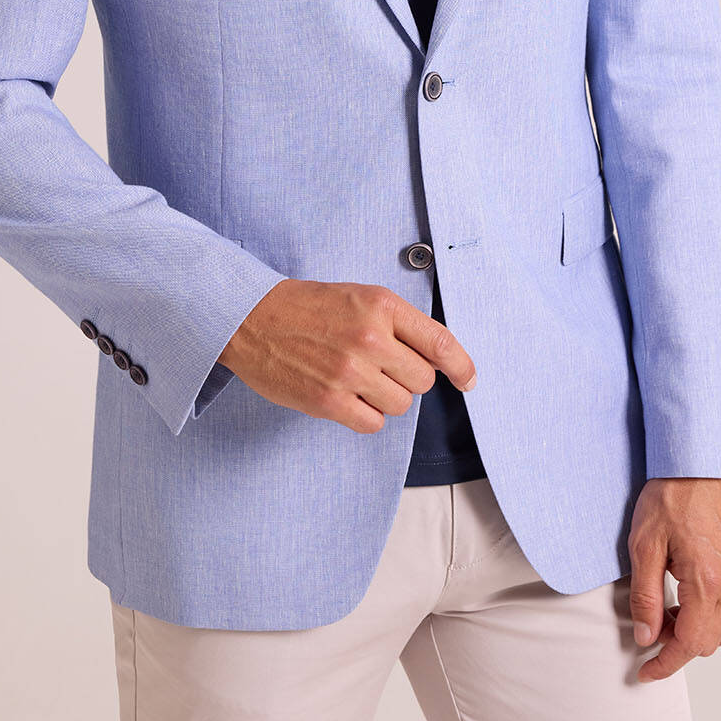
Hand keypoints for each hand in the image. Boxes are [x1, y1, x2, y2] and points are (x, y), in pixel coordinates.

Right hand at [219, 278, 476, 430]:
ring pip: (400, 405)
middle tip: (380, 365)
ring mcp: (349, 371)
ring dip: (385, 397)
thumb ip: (398, 323)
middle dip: (407, 377)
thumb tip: (437, 359)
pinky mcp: (329, 401)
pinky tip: (346, 396)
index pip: (440, 343)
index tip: (468, 380)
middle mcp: (370, 337)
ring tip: (357, 377)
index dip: (462, 366)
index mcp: (381, 305)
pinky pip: (373, 423)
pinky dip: (365, 415)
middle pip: (422, 380)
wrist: (252, 318)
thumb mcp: (359, 297)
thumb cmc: (308, 307)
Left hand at [627, 477, 720, 682]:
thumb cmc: (671, 493)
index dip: (666, 663)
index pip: (691, 643)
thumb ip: (645, 596)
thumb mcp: (645, 544)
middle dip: (679, 646)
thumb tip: (645, 635)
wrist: (700, 458)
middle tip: (650, 631)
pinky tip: (686, 593)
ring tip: (667, 610)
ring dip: (697, 631)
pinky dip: (710, 612)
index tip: (646, 670)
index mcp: (708, 581)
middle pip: (711, 642)